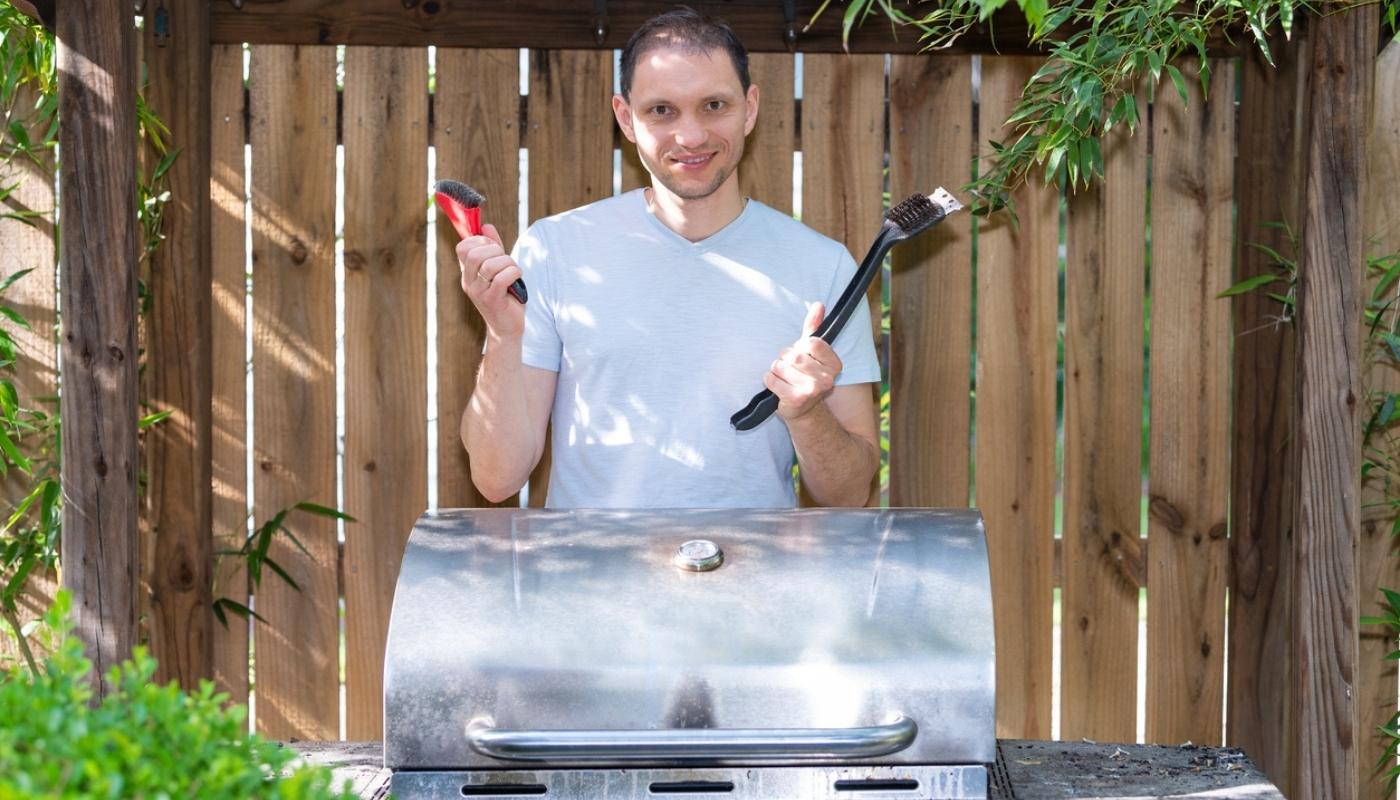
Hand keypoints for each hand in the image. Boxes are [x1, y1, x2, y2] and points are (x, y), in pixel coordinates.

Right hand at [458, 223, 524, 338]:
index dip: (479, 241)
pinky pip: (502, 278)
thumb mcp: (498, 269)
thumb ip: (493, 248)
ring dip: (508, 263)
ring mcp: (479, 292)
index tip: (494, 247)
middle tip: (506, 260)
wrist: (507, 328)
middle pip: (475, 254)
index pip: (462, 248)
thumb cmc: (505, 296)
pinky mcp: (492, 301)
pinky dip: (514, 273)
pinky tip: (518, 277)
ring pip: (490, 265)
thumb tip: (486, 226)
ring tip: (514, 270)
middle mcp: (469, 282)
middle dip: (496, 251)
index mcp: (467, 273)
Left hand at [764, 302, 841, 421]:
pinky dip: (769, 380)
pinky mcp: (795, 399)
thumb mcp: (812, 351)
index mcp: (834, 364)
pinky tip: (778, 386)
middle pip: (794, 355)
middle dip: (785, 358)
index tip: (802, 354)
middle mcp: (827, 378)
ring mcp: (812, 390)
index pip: (811, 342)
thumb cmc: (806, 375)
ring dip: (777, 369)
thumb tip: (818, 304)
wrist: (804, 409)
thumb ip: (814, 327)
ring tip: (785, 377)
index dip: (800, 346)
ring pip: (780, 366)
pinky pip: (771, 379)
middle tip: (790, 368)